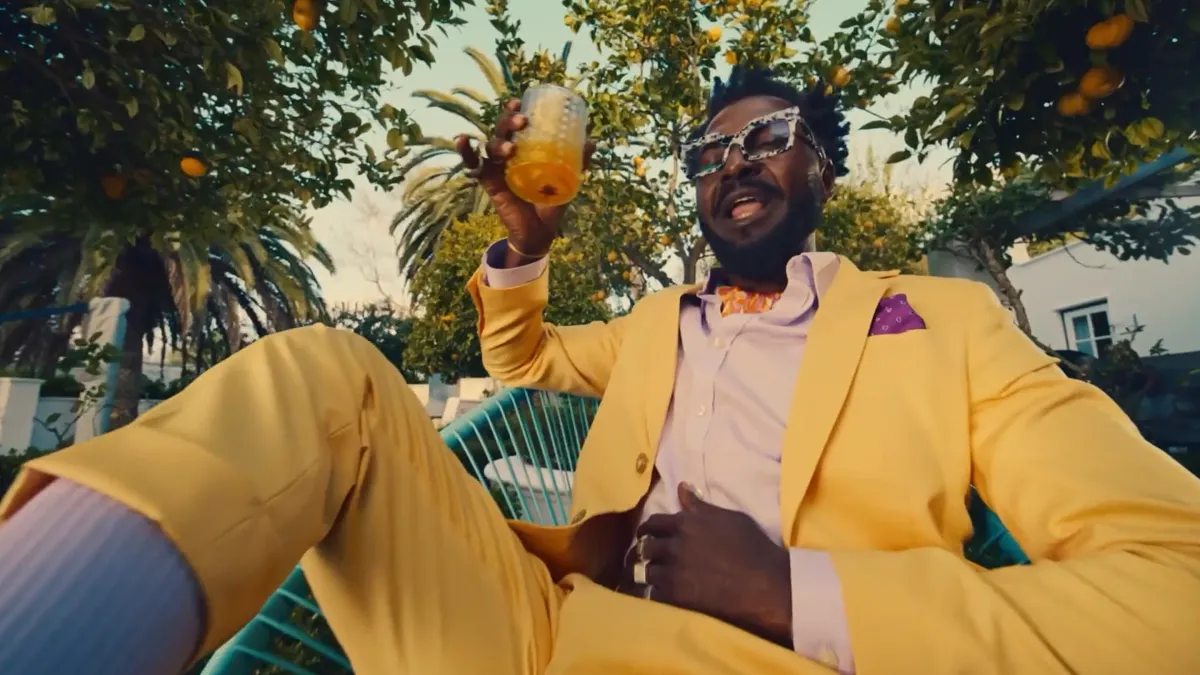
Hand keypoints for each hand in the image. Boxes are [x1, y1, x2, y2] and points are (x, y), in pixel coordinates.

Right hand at [457, 99, 595, 259]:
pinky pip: (474, 164)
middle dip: (509, 122)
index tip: (519, 102)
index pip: (516, 125)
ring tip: (510, 148)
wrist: (541, 231)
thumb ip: (578, 161)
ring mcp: (498, 167)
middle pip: (502, 130)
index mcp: (526, 149)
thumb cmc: (551, 202)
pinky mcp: (489, 182)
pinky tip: (462, 140)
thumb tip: (593, 141)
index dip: (514, 111)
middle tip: (522, 122)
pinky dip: (466, 152)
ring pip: (491, 145)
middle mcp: (509, 154)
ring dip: (497, 141)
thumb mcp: (568, 180)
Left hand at [625, 484, 793, 647]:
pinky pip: (652, 594)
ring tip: (645, 577)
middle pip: (644, 546)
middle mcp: (675, 546)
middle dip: (642, 550)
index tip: (646, 533)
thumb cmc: (752, 546)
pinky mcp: (677, 597)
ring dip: (644, 573)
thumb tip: (681, 487)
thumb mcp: (729, 517)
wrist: (764, 583)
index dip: (647, 528)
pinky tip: (652, 594)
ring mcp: (674, 573)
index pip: (653, 522)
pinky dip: (649, 593)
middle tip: (643, 555)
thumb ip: (700, 505)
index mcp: (686, 524)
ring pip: (644, 571)